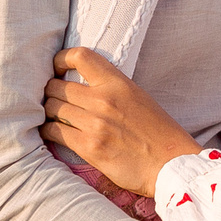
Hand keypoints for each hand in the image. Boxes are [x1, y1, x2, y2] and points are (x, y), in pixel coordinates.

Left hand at [41, 47, 201, 197]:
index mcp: (119, 83)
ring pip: (52, 108)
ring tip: (53, 117)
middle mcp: (104, 99)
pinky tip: (52, 133)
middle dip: (50, 92)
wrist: (172, 165)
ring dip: (49, 112)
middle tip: (52, 99)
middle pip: (56, 86)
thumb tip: (83, 88)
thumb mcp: (139, 98)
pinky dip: (48, 131)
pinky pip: (54, 132)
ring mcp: (95, 124)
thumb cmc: (159, 133)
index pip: (80, 56)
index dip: (60, 59)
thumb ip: (112, 90)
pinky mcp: (89, 147)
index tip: (56, 69)